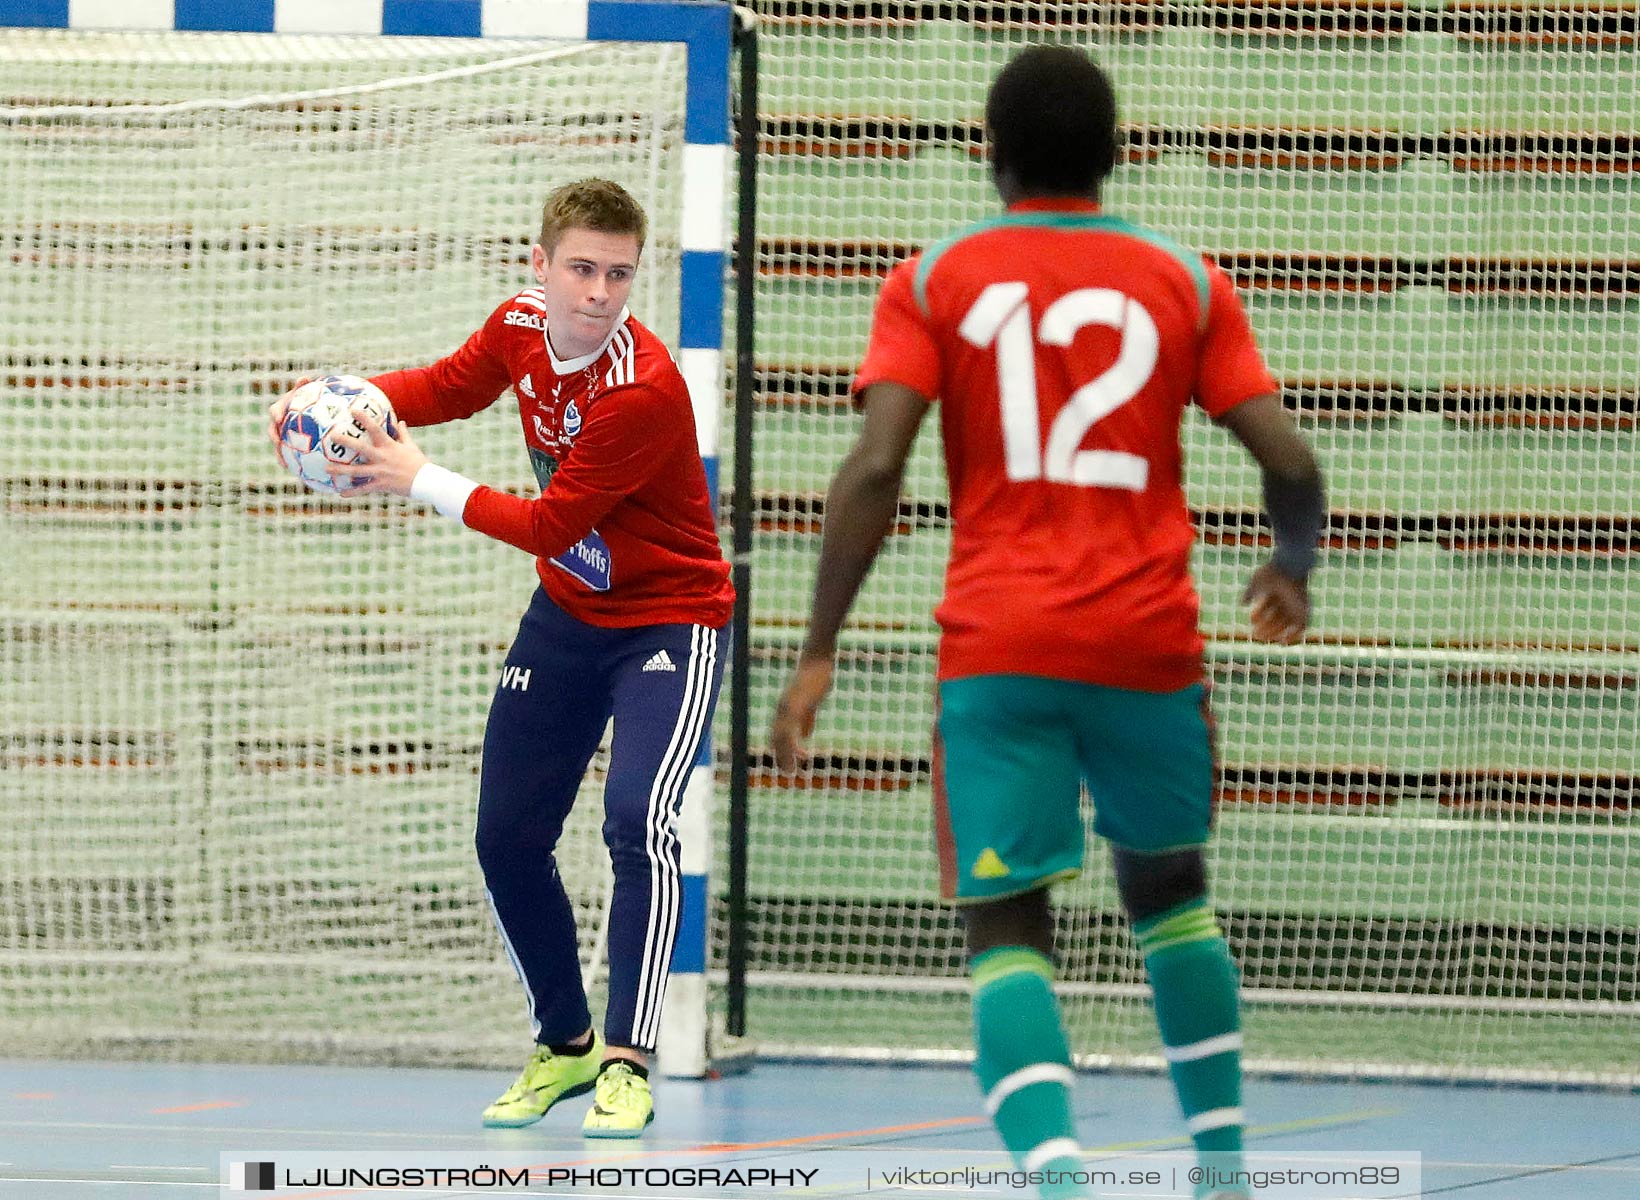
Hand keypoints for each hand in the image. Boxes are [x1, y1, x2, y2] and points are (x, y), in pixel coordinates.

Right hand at [267, 376, 313, 465]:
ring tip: (283, 462)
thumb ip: (307, 388)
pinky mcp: (291, 445)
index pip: (276, 410)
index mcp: (284, 409)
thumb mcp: (313, 393)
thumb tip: (303, 377)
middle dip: (273, 436)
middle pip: (273, 429)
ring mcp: (284, 434)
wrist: (318, 412)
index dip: (276, 413)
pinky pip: (290, 455)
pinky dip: (292, 462)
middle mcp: (281, 422)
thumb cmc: (315, 400)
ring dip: (279, 453)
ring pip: (279, 445)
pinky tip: (301, 472)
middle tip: (277, 441)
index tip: (279, 418)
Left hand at [329, 412, 428, 497]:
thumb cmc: (419, 462)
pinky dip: (353, 492)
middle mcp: (383, 457)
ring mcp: (381, 472)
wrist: (427, 482)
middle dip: (346, 441)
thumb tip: (400, 421)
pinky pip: (364, 489)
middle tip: (332, 437)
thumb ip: (403, 434)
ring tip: (327, 469)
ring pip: (357, 471)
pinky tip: (341, 493)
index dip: (364, 419)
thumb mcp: (411, 446)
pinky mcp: (382, 485)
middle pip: (361, 448)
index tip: (353, 410)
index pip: (375, 429)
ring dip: (341, 470)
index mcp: (389, 446)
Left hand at [770, 648, 835, 774]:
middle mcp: (782, 709)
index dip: (782, 750)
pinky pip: (791, 729)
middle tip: (789, 772)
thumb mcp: (811, 701)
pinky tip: (800, 754)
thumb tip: (804, 736)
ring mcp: (787, 708)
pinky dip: (793, 745)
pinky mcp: (796, 706)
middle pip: (776, 738)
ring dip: (786, 755)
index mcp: (785, 709)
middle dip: (781, 756)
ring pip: (781, 737)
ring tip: (791, 770)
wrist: (818, 660)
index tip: (789, 763)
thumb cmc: (816, 677)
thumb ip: (807, 718)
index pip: (778, 734)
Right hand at [1242, 561, 1309, 643]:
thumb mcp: (1256, 582)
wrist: (1289, 567)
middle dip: (1265, 628)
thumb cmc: (1272, 572)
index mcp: (1275, 593)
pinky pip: (1302, 627)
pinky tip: (1282, 641)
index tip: (1252, 622)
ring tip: (1265, 636)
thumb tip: (1242, 604)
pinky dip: (1294, 636)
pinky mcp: (1305, 609)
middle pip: (1275, 619)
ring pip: (1285, 624)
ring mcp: (1296, 606)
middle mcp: (1286, 601)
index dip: (1258, 618)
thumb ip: (1249, 592)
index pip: (1265, 610)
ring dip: (1274, 632)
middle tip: (1256, 634)